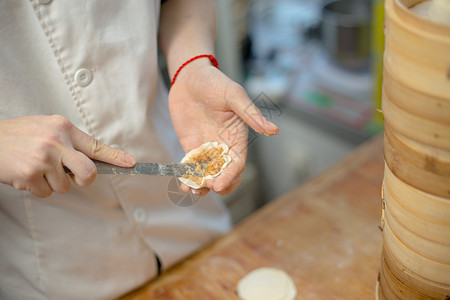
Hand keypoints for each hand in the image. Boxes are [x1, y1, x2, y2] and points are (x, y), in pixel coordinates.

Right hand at [0, 115, 135, 197]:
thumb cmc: (18, 136)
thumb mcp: (46, 128)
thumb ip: (68, 141)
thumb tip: (89, 159)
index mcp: (64, 127)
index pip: (96, 145)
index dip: (116, 157)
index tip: (132, 163)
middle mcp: (57, 141)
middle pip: (89, 172)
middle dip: (84, 180)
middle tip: (72, 177)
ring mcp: (44, 158)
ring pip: (65, 187)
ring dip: (52, 183)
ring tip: (36, 168)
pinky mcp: (30, 174)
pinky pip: (46, 193)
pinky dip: (37, 188)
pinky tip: (25, 173)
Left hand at [169, 60, 278, 195]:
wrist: (190, 76)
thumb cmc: (215, 82)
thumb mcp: (234, 95)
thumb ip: (251, 114)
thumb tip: (274, 131)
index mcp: (238, 137)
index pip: (237, 164)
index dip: (230, 176)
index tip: (219, 184)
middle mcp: (224, 146)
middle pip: (225, 174)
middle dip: (217, 185)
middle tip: (207, 186)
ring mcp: (206, 148)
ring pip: (207, 174)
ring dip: (201, 186)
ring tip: (192, 190)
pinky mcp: (191, 146)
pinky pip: (191, 167)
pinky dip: (188, 177)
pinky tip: (183, 183)